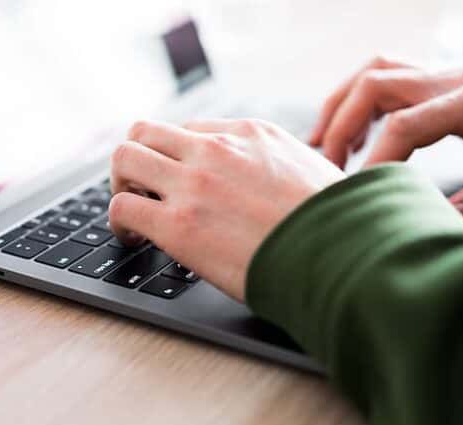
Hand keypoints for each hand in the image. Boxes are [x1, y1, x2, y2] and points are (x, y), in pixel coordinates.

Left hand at [108, 119, 343, 301]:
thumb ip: (280, 165)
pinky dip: (119, 222)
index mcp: (251, 133)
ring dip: (121, 183)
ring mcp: (195, 184)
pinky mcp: (179, 224)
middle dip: (137, 160)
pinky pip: (123, 206)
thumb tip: (274, 181)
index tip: (176, 179)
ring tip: (131, 211)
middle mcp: (217, 149)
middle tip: (142, 189)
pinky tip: (132, 238)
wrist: (343, 257)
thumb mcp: (314, 171)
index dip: (176, 156)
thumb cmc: (337, 224)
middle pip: (145, 131)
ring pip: (124, 158)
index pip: (190, 129)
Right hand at [313, 56, 462, 223]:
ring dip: (342, 107)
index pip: (403, 124)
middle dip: (342, 127)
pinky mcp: (440, 82)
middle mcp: (456, 79)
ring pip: (376, 72)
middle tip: (328, 170)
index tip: (356, 193)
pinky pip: (387, 76)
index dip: (374, 160)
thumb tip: (446, 212)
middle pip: (376, 85)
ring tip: (324, 147)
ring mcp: (447, 75)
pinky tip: (352, 137)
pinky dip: (358, 101)